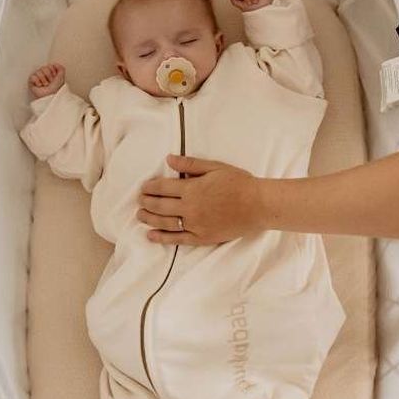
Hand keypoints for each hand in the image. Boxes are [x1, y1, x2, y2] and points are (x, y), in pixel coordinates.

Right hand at [29, 62, 65, 98]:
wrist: (50, 96)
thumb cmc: (56, 89)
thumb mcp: (61, 77)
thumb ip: (61, 68)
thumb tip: (55, 64)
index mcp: (50, 72)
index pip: (49, 65)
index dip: (53, 72)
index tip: (54, 78)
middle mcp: (43, 74)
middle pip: (44, 68)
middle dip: (48, 76)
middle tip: (50, 82)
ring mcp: (37, 77)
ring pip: (38, 71)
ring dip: (43, 80)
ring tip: (45, 85)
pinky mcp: (31, 82)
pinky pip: (33, 77)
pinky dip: (37, 82)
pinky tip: (39, 85)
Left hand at [137, 155, 263, 244]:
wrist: (258, 205)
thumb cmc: (239, 183)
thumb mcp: (216, 167)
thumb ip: (191, 163)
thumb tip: (169, 159)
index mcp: (192, 188)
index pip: (163, 187)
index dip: (150, 187)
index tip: (144, 187)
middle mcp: (190, 208)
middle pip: (160, 205)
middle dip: (146, 202)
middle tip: (140, 200)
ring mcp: (195, 225)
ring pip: (165, 222)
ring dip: (149, 218)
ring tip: (140, 215)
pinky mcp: (202, 238)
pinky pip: (177, 239)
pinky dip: (162, 238)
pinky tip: (151, 235)